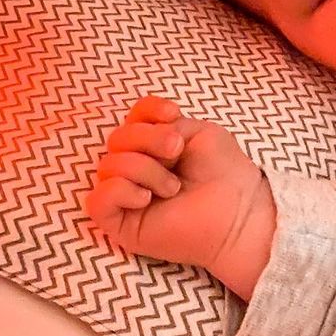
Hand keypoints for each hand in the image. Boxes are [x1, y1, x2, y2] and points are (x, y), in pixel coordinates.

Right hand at [85, 96, 275, 297]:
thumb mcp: (196, 132)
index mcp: (152, 147)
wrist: (237, 213)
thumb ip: (161, 123)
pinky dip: (121, 191)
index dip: (147, 112)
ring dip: (145, 170)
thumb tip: (134, 137)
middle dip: (148, 139)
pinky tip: (146, 199)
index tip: (173, 116)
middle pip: (116, 138)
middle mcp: (134, 169)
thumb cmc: (222, 174)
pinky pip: (97, 200)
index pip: (131, 118)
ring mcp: (124, 197)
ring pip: (107, 166)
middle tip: (176, 152)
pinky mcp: (118, 224)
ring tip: (173, 187)